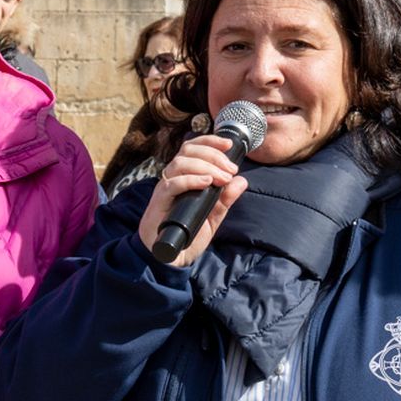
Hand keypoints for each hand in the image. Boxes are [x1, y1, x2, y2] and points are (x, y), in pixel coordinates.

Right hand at [137, 135, 248, 266]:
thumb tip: (242, 181)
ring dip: (206, 166)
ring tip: (222, 178)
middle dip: (213, 154)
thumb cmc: (188, 235)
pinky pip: (172, 184)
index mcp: (183, 177)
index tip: (229, 145)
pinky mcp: (159, 203)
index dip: (210, 141)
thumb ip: (225, 199)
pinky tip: (207, 183)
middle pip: (187, 150)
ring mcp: (165, 190)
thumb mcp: (212, 216)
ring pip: (180, 163)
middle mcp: (172, 179)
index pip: (193, 148)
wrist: (171, 259)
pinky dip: (191, 180)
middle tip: (230, 169)